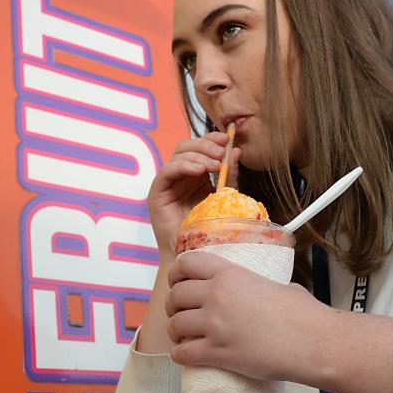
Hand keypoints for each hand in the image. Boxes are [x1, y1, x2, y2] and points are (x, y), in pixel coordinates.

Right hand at [148, 133, 239, 261]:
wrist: (195, 254)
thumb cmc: (210, 229)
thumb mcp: (224, 197)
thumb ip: (229, 175)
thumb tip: (236, 151)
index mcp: (195, 175)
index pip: (200, 147)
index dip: (212, 139)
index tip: (229, 139)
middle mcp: (180, 176)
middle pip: (187, 147)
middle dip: (206, 145)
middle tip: (222, 152)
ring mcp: (167, 184)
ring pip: (178, 156)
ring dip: (198, 156)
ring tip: (215, 165)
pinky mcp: (157, 193)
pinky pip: (166, 171)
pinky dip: (183, 166)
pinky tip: (199, 171)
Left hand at [165, 251, 327, 381]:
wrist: (312, 341)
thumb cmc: (302, 313)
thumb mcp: (275, 284)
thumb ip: (254, 284)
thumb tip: (258, 289)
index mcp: (230, 273)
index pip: (186, 263)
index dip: (177, 273)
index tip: (178, 282)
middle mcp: (217, 295)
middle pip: (175, 295)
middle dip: (175, 306)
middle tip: (183, 314)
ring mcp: (214, 324)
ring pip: (174, 325)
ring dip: (177, 332)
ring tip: (186, 337)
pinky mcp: (216, 353)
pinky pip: (182, 354)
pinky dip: (181, 355)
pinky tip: (189, 355)